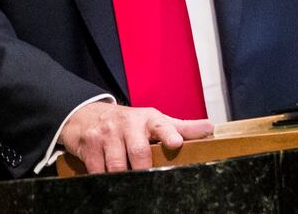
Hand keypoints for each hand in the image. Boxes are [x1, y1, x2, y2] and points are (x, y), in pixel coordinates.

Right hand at [61, 101, 212, 172]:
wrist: (88, 115)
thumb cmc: (129, 123)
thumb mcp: (155, 121)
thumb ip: (181, 127)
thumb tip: (210, 128)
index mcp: (148, 119)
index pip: (162, 124)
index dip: (169, 134)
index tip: (176, 143)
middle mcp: (127, 124)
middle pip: (138, 152)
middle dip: (143, 169)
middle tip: (147, 177)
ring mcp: (106, 134)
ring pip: (117, 166)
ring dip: (123, 177)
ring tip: (128, 182)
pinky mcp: (88, 145)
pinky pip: (97, 170)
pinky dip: (103, 178)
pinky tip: (108, 179)